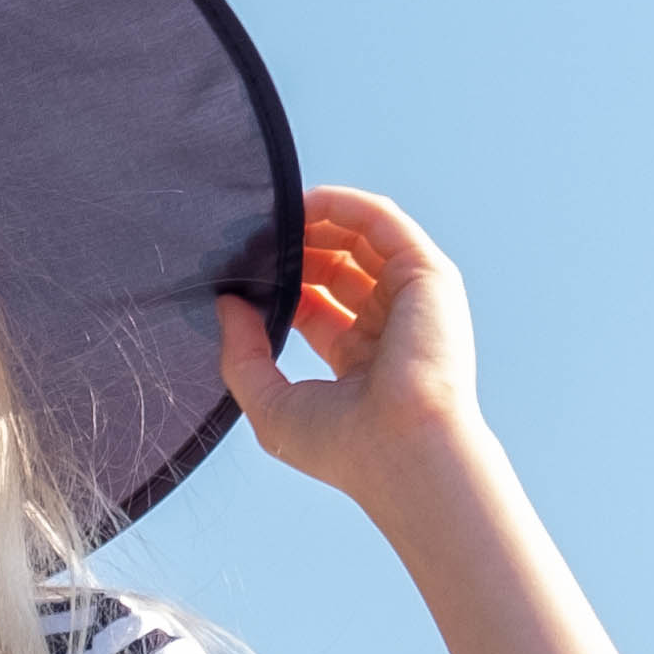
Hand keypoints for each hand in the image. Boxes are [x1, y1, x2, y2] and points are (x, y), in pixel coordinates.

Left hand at [216, 186, 486, 506]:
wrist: (402, 452)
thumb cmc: (344, 446)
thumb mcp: (270, 402)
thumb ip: (241, 354)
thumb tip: (226, 303)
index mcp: (359, 359)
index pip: (315, 305)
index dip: (279, 283)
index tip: (236, 274)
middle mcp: (390, 326)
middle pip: (338, 267)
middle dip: (294, 248)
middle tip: (248, 239)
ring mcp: (413, 299)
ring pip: (361, 238)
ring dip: (317, 219)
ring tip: (270, 214)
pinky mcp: (428, 275)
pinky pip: (383, 221)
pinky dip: (345, 204)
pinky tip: (305, 200)